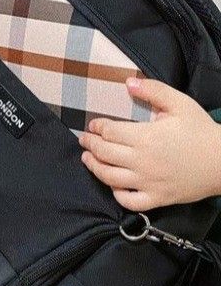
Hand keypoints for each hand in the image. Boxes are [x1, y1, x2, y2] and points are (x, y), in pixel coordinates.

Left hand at [79, 77, 220, 210]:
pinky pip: (129, 202)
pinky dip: (117, 194)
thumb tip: (128, 82)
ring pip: (110, 178)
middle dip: (90, 145)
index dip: (97, 127)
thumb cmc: (201, 131)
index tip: (93, 125)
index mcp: (146, 137)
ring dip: (94, 167)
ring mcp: (148, 182)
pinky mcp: (158, 198)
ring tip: (88, 159)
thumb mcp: (179, 103)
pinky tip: (113, 185)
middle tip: (85, 140)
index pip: (109, 132)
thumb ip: (153, 90)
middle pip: (104, 153)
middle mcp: (142, 161)